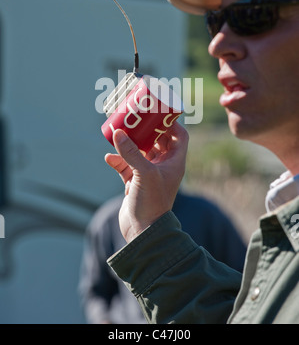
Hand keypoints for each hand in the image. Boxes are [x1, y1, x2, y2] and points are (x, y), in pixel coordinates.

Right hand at [104, 122, 188, 242]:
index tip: (158, 113)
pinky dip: (118, 160)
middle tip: (136, 117)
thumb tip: (117, 131)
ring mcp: (148, 175)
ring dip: (130, 143)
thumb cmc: (152, 203)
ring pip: (140, 152)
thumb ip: (131, 153)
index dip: (171, 123)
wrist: (143, 232)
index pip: (179, 136)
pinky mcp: (134, 183)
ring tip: (120, 131)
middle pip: (158, 141)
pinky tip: (109, 156)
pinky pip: (126, 166)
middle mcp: (163, 166)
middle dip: (147, 129)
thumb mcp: (143, 173)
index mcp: (174, 162)